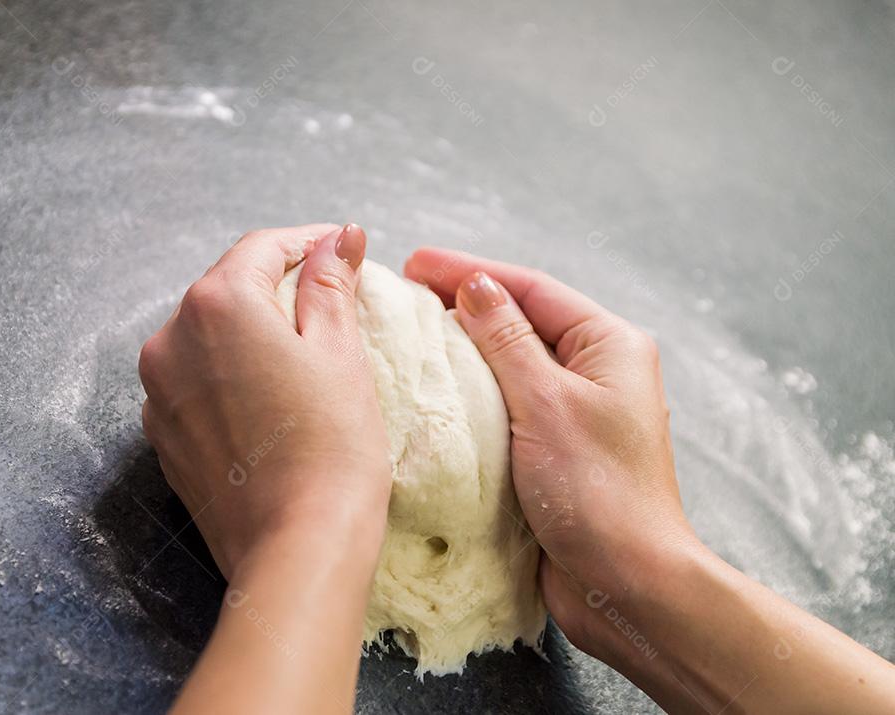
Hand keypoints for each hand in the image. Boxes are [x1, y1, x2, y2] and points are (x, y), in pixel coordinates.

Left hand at [139, 223, 391, 580]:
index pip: (262, 249)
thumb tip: (340, 235)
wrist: (296, 546)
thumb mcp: (340, 351)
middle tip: (331, 299)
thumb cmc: (331, 445)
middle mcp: (171, 339)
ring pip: (208, 336)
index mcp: (217, 305)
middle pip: (228, 289)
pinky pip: (195, 381)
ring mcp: (159, 391)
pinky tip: (269, 398)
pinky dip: (228, 374)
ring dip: (250, 331)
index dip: (308, 241)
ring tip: (301, 352)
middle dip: (277, 286)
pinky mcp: (163, 434)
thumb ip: (330, 283)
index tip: (342, 248)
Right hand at [404, 247, 693, 653]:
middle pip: (519, 321)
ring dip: (463, 351)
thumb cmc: (598, 492)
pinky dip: (469, 397)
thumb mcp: (547, 403)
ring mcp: (573, 412)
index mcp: (608, 345)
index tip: (416, 262)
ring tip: (410, 337)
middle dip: (464, 306)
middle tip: (405, 295)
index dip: (470, 271)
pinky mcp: (551, 450)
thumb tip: (474, 286)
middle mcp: (595, 371)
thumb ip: (506, 341)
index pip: (530, 288)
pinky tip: (433, 394)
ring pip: (508, 366)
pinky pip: (504, 408)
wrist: (626, 584)